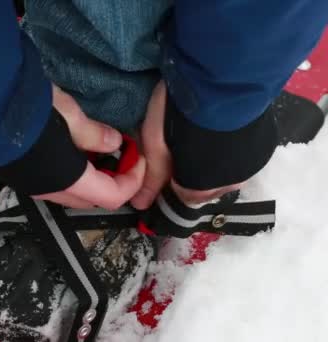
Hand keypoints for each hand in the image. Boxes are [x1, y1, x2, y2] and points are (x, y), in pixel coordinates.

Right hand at [32, 85, 145, 209]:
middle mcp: (51, 190)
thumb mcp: (70, 115)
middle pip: (94, 200)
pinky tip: (73, 151)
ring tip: (98, 151)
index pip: (112, 196)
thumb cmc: (30, 112)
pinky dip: (72, 175)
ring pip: (74, 194)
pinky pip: (55, 186)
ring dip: (92, 179)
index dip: (132, 181)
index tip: (139, 158)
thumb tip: (113, 143)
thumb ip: (94, 134)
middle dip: (113, 182)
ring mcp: (34, 187)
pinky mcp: (22, 178)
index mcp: (68, 179)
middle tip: (121, 155)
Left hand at [130, 80, 240, 208]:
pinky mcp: (264, 146)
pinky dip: (229, 150)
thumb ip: (151, 177)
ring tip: (199, 136)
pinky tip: (219, 132)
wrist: (222, 75)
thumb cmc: (179, 111)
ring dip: (212, 162)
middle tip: (181, 143)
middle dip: (192, 172)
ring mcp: (251, 165)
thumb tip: (140, 205)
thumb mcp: (156, 142)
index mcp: (202, 187)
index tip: (165, 160)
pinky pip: (241, 158)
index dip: (171, 180)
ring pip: (225, 174)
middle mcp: (231, 183)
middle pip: (206, 188)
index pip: (184, 197)